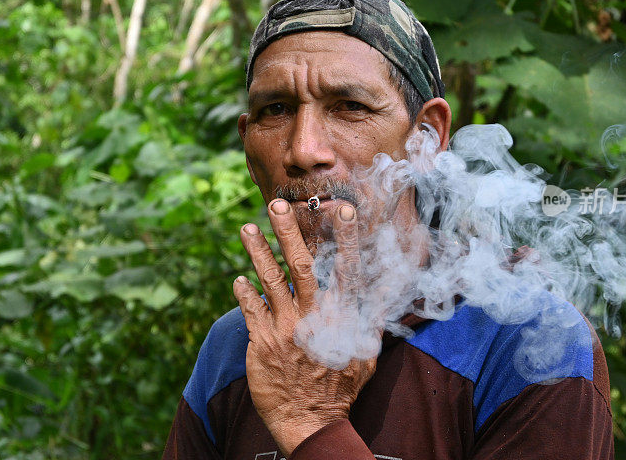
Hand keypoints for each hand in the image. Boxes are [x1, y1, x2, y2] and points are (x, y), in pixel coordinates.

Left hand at [233, 198, 376, 455]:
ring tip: (247, 228)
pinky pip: (251, 310)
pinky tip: (238, 278)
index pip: (345, 269)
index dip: (344, 238)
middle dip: (289, 232)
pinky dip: (244, 293)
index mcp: (342, 316)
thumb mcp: (368, 353)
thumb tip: (387, 288)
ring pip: (271, 281)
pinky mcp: (262, 343)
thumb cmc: (342, 386)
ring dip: (258, 252)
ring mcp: (286, 330)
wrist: (312, 422)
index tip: (341, 209)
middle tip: (276, 204)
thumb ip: (373, 317)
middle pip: (301, 266)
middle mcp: (315, 318)